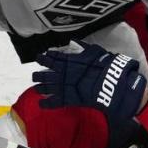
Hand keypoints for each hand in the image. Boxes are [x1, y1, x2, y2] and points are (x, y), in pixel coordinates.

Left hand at [32, 42, 147, 123]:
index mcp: (69, 60)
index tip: (40, 57)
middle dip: (39, 75)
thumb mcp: (96, 52)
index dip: (45, 58)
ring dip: (40, 87)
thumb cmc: (107, 66)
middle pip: (45, 73)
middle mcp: (63, 73)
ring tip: (37, 88)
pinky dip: (47, 104)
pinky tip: (41, 104)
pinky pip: (54, 102)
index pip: (53, 58)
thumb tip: (76, 43)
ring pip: (46, 87)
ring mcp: (64, 86)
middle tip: (35, 75)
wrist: (112, 83)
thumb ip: (84, 48)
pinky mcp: (68, 99)